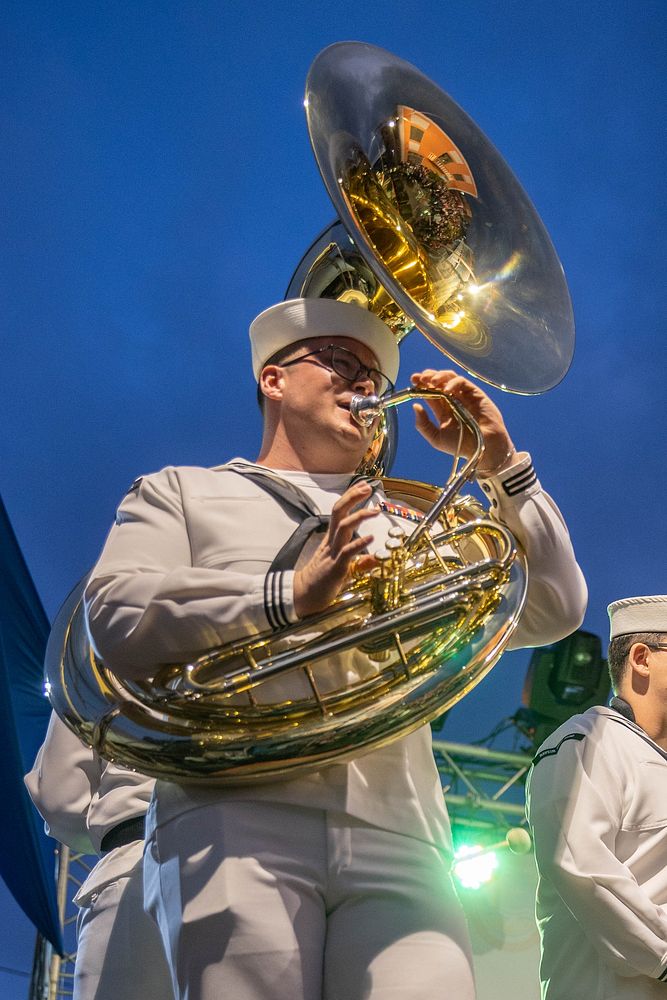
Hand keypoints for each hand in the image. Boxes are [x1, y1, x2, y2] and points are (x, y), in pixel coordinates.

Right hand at [293, 481, 378, 617]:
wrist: (304, 596)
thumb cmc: (323, 581)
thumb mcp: (345, 568)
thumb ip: (360, 561)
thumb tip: (376, 558)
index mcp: (332, 539)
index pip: (339, 511)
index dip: (350, 497)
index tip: (363, 486)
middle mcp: (331, 542)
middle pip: (338, 512)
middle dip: (352, 497)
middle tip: (367, 487)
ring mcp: (333, 553)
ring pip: (343, 528)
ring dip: (359, 516)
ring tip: (375, 510)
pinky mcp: (335, 567)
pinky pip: (347, 552)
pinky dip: (359, 543)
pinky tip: (371, 537)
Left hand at [410, 369, 515, 474]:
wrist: (483, 448)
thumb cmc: (462, 446)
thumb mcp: (436, 438)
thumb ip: (423, 424)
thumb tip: (415, 406)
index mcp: (443, 410)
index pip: (430, 393)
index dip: (421, 386)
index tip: (413, 382)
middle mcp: (453, 401)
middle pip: (438, 382)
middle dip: (427, 377)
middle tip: (419, 378)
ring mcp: (464, 396)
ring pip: (450, 378)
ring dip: (439, 376)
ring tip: (430, 381)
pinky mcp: (475, 393)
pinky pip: (462, 382)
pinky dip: (453, 383)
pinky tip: (446, 391)